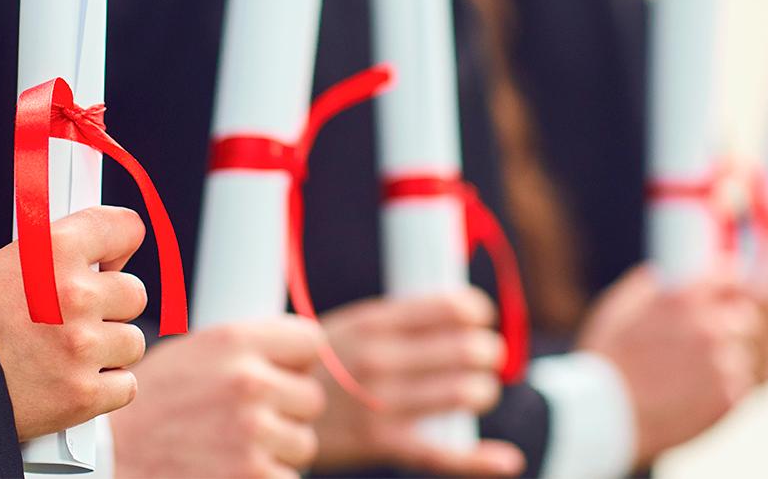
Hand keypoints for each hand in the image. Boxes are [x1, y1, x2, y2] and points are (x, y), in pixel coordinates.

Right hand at [0, 206, 147, 440]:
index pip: (125, 229)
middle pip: (134, 294)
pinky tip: (68, 383)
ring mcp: (82, 346)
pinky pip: (125, 386)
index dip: (119, 246)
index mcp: (54, 249)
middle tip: (74, 319)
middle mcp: (74, 294)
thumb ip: (53, 258)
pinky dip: (102, 390)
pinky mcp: (83, 394)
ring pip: (132, 342)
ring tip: (64, 355)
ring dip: (107, 351)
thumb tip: (101, 259)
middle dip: (109, 307)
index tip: (113, 258)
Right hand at [111, 317, 325, 478]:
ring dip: (277, 449)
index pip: (309, 341)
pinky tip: (231, 470)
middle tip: (246, 421)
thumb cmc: (150, 410)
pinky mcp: (255, 476)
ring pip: (303, 441)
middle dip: (285, 411)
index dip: (295, 361)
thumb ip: (244, 352)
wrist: (109, 461)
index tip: (281, 374)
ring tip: (234, 447)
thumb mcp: (191, 356)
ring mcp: (254, 433)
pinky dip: (265, 478)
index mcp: (233, 341)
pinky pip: (288, 476)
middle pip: (311, 396)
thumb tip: (296, 357)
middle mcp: (248, 383)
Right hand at [311, 289, 523, 476]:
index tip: (479, 321)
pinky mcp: (382, 443)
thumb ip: (393, 320)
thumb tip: (453, 313)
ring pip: (465, 394)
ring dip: (483, 392)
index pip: (451, 308)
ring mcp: (382, 402)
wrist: (259, 411)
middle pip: (468, 350)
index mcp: (373, 322)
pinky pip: (441, 453)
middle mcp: (380, 358)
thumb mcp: (344, 326)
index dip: (478, 313)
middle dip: (489, 354)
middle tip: (485, 359)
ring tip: (476, 391)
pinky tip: (507, 459)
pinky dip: (480, 460)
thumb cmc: (311, 368)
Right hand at [578, 265, 759, 465]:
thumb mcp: (616, 310)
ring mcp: (724, 363)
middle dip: (743, 325)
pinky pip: (752, 384)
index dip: (736, 288)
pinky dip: (739, 385)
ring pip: (759, 352)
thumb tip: (658, 277)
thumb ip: (644, 288)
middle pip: (755, 314)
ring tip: (721, 369)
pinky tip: (718, 389)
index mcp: (686, 299)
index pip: (735, 278)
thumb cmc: (604, 365)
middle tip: (729, 339)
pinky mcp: (730, 397)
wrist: (603, 418)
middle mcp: (711, 326)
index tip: (733, 298)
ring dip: (745, 357)